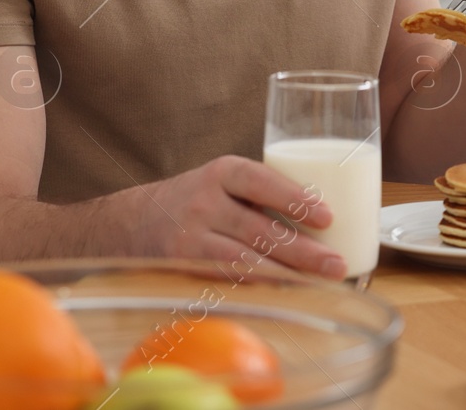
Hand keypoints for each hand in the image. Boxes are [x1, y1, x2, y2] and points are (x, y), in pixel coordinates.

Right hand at [132, 155, 347, 279]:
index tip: (327, 216)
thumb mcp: (223, 180)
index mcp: (222, 172)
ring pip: (244, 261)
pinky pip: (227, 281)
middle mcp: (204, 204)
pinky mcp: (183, 269)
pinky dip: (259, 288)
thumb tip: (327, 217)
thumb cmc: (197, 199)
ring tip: (321, 282)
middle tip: (336, 264)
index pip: (260, 181)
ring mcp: (190, 239)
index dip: (294, 198)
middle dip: (303, 250)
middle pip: (259, 229)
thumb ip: (262, 192)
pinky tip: (285, 292)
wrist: (129, 223)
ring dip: (287, 274)